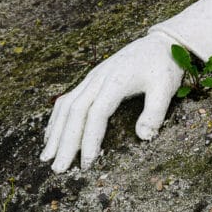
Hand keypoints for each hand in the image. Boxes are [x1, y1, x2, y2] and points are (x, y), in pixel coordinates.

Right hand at [40, 31, 181, 171]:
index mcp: (116, 81)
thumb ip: (155, 112)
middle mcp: (98, 79)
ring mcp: (92, 78)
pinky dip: (57, 118)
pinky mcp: (91, 79)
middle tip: (58, 169)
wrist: (160, 42)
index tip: (87, 163)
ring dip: (55, 132)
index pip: (96, 115)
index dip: (89, 139)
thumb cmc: (164, 66)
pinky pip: (67, 99)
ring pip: (66, 106)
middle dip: (65, 142)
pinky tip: (51, 134)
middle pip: (75, 113)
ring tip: (46, 157)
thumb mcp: (166, 88)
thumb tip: (143, 137)